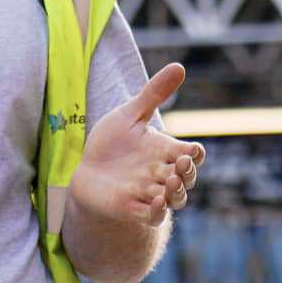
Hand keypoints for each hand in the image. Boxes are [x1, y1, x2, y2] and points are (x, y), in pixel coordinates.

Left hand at [72, 63, 207, 225]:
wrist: (85, 168)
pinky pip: (153, 216)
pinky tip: (156, 201)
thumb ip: (154, 93)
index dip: (196, 155)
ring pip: (176, 199)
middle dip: (188, 173)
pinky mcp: (133, 209)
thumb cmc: (111, 142)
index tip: (192, 150)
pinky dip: (158, 211)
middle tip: (180, 163)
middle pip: (187, 179)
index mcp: (165, 151)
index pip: (192, 156)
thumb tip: (180, 66)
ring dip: (177, 193)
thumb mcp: (130, 113)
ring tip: (170, 181)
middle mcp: (161, 173)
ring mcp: (149, 193)